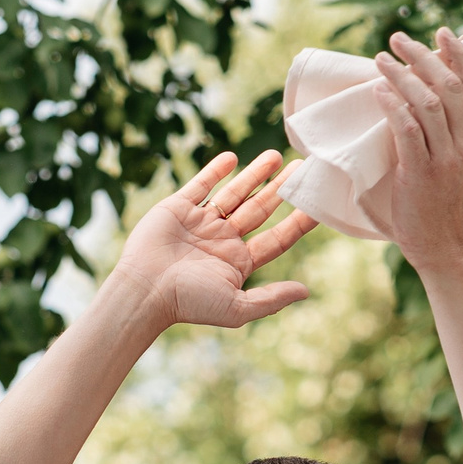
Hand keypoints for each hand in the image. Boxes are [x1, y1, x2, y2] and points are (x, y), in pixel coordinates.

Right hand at [109, 150, 317, 333]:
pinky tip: (233, 158)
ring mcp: (200, 223)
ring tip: (276, 156)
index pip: (277, 239)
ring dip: (254, 174)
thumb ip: (271, 299)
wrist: (145, 290)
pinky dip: (215, 171)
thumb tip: (305, 291)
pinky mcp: (178, 208)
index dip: (298, 222)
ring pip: (234, 193)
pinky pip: (201, 185)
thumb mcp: (237, 307)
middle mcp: (222, 241)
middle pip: (259, 210)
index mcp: (238, 263)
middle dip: (280, 190)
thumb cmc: (190, 303)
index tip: (317, 205)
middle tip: (301, 169)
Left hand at [366, 29, 462, 276]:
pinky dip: (393, 106)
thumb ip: (450, 139)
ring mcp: (445, 158)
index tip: (443, 33)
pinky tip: (378, 91)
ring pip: (429, 102)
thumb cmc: (445, 210)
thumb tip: (427, 109)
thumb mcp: (458, 168)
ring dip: (402, 76)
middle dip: (424, 56)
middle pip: (449, 85)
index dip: (460, 56)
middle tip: (398, 38)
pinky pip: (409, 130)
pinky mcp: (421, 173)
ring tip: (380, 58)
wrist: (445, 249)